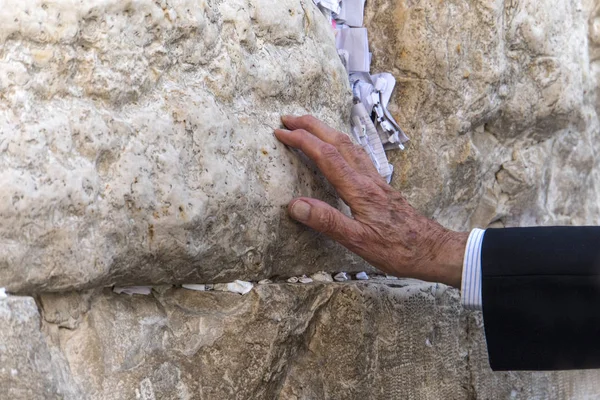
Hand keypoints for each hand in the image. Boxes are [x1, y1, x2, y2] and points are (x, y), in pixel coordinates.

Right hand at [274, 115, 467, 287]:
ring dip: (327, 131)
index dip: (302, 141)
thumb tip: (295, 204)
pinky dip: (343, 143)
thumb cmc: (398, 250)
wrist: (433, 250)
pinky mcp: (383, 187)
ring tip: (310, 126)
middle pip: (338, 142)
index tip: (281, 132)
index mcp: (359, 190)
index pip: (326, 156)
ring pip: (350, 145)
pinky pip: (359, 155)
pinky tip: (343, 149)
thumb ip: (327, 221)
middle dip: (312, 125)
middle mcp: (368, 178)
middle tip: (289, 117)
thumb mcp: (359, 242)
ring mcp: (377, 180)